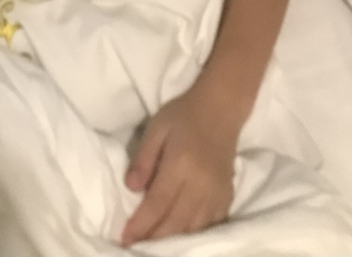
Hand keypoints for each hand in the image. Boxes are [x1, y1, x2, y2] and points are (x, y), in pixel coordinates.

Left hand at [121, 87, 239, 246]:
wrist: (221, 108)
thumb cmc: (184, 115)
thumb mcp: (157, 128)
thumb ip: (143, 158)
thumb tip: (130, 188)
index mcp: (180, 164)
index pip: (158, 203)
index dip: (140, 225)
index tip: (125, 238)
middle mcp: (201, 183)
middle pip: (175, 222)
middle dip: (153, 238)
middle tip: (135, 246)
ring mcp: (216, 192)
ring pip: (193, 228)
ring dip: (173, 240)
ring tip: (154, 244)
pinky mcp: (227, 196)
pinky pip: (211, 225)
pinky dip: (195, 234)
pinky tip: (181, 236)